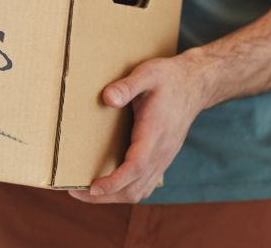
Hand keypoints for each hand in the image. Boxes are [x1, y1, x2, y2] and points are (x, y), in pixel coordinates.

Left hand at [68, 51, 207, 203]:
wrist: (195, 85)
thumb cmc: (168, 78)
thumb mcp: (147, 74)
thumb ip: (127, 86)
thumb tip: (107, 98)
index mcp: (155, 133)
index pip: (136, 166)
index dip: (114, 181)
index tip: (92, 187)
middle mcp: (161, 152)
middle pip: (135, 188)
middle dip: (105, 196)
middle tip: (76, 191)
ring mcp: (163, 158)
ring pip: (140, 191)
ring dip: (114, 196)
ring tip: (87, 192)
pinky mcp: (162, 159)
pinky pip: (145, 185)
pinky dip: (125, 191)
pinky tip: (108, 185)